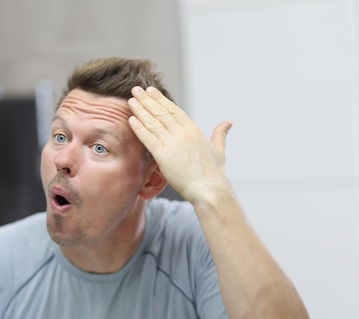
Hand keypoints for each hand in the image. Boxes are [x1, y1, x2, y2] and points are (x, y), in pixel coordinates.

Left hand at [128, 86, 232, 203]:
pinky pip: (148, 138)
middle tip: (136, 89)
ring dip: (140, 109)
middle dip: (147, 100)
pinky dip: (139, 127)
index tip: (151, 91)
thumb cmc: (214, 173)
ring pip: (153, 122)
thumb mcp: (219, 150)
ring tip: (131, 100)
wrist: (209, 189)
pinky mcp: (163, 155)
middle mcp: (183, 133)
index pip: (174, 110)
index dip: (161, 100)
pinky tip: (131, 119)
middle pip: (161, 112)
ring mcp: (173, 143)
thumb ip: (220, 134)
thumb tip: (228, 123)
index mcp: (194, 130)